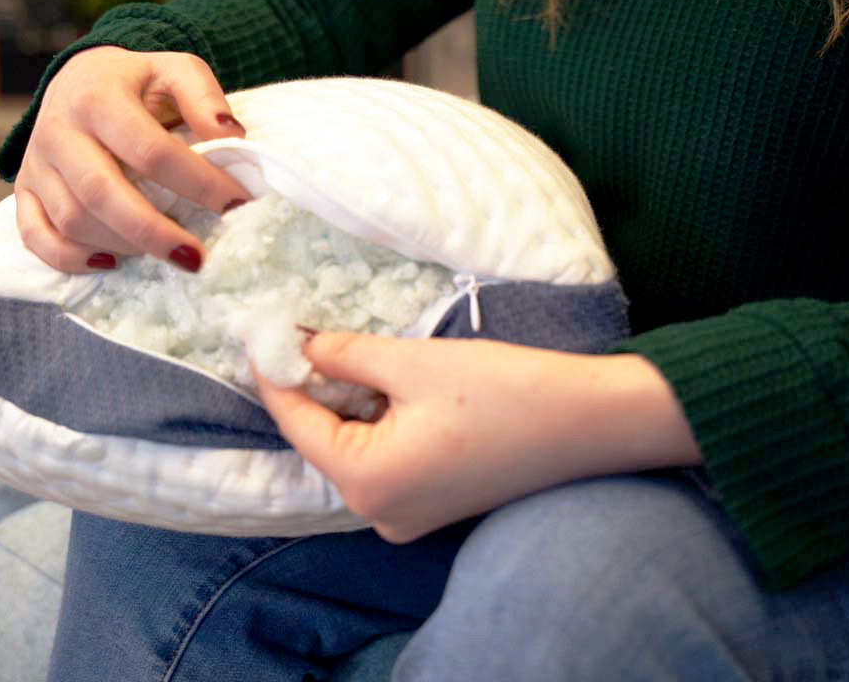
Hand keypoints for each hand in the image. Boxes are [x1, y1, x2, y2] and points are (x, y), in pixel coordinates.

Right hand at [14, 46, 251, 272]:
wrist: (78, 79)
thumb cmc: (136, 83)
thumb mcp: (173, 69)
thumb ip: (202, 94)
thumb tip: (231, 135)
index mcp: (98, 98)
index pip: (150, 150)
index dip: (197, 182)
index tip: (236, 205)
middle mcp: (59, 131)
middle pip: (102, 193)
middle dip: (154, 232)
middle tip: (197, 258)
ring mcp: (37, 164)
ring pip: (72, 220)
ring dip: (123, 245)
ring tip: (166, 252)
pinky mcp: (25, 190)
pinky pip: (35, 236)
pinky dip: (69, 259)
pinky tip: (112, 262)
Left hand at [255, 333, 699, 542]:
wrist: (591, 423)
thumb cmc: (504, 391)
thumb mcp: (413, 363)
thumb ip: (344, 356)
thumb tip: (298, 346)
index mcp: (366, 481)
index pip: (296, 422)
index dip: (274, 372)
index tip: (257, 330)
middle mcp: (378, 513)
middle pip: (322, 440)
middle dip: (311, 387)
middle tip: (296, 333)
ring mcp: (406, 518)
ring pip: (353, 450)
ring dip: (345, 403)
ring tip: (336, 350)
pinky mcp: (432, 508)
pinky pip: (383, 462)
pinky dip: (376, 424)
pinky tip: (382, 386)